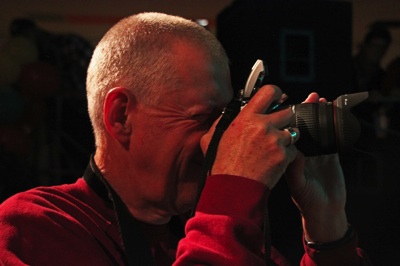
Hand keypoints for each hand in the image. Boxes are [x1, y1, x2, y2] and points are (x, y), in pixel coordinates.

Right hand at [201, 85, 297, 188]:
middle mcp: (263, 126)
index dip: (275, 93)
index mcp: (246, 118)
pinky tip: (274, 160)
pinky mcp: (284, 156)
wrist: (233, 188)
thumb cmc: (221, 165)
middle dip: (282, 120)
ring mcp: (276, 141)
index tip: (276, 98)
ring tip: (272, 147)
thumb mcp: (212, 137)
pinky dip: (287, 154)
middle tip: (273, 129)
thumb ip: (223, 121)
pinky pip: (294, 149)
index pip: (270, 91)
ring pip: (293, 131)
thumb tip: (231, 112)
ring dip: (285, 137)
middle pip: (287, 112)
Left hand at [285, 93, 347, 242]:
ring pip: (317, 130)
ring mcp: (316, 154)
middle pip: (302, 128)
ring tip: (321, 102)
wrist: (325, 211)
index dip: (290, 120)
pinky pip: (331, 138)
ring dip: (319, 116)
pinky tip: (333, 116)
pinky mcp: (330, 156)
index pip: (288, 134)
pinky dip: (333, 127)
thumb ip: (295, 168)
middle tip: (310, 98)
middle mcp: (301, 153)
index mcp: (289, 157)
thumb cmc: (307, 201)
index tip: (291, 106)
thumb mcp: (298, 184)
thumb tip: (294, 152)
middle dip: (306, 113)